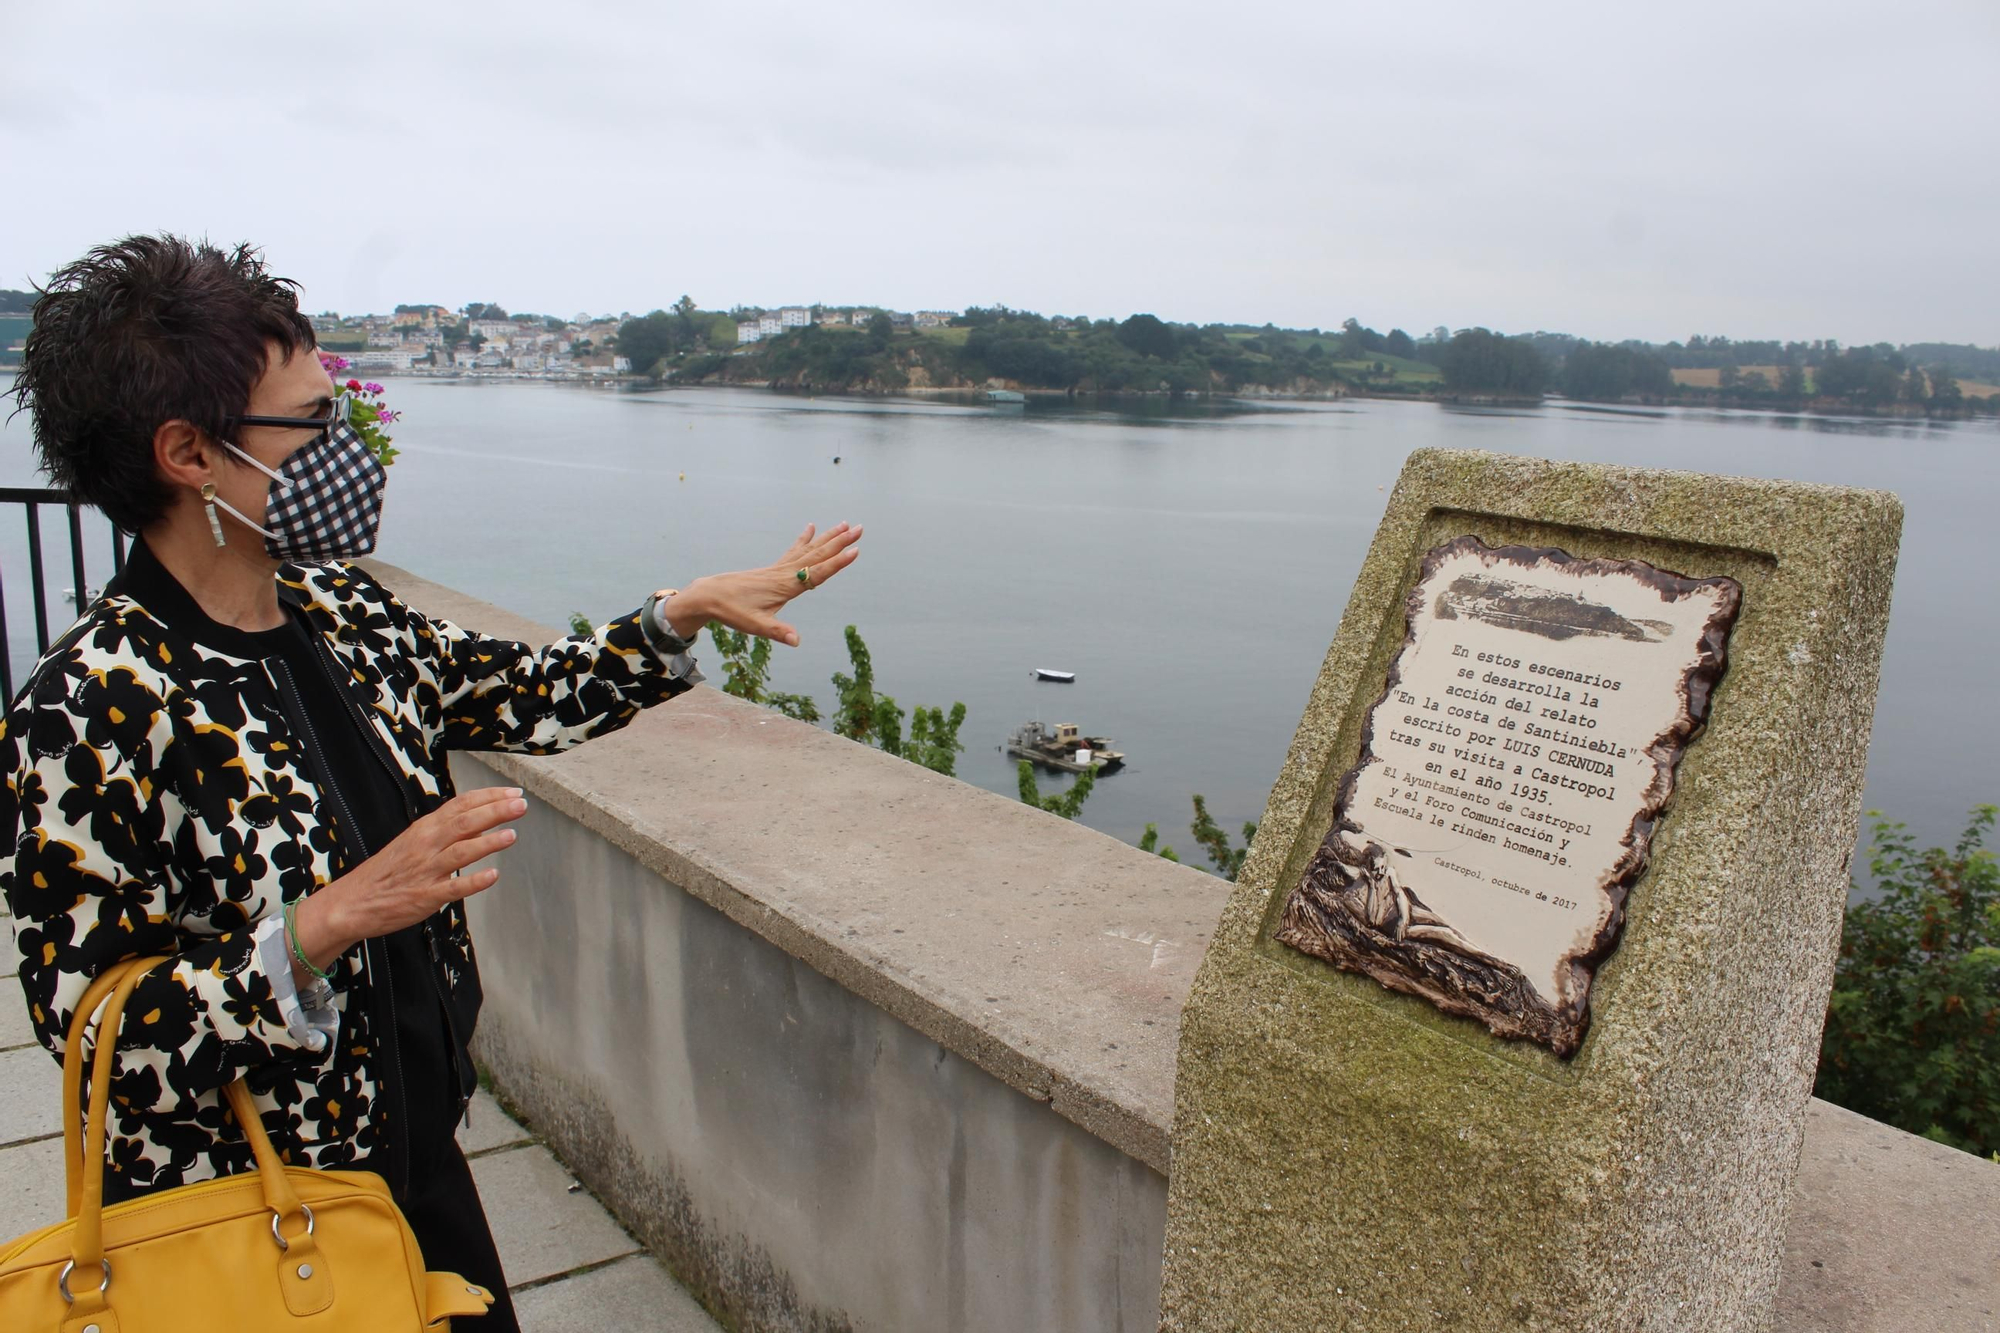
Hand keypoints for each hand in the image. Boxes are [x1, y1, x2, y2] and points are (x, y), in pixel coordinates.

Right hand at [289, 786, 526, 980]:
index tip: (513, 793)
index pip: (461, 805)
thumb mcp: (414, 843)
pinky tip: (492, 876)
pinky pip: (452, 887)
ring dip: (488, 843)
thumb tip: (482, 827)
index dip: (489, 797)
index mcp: (424, 829)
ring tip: (512, 834)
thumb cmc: (386, 873)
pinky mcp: (425, 896)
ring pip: (461, 851)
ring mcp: (426, 871)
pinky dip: (473, 881)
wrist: (352, 902)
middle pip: (465, 823)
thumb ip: (446, 833)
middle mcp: (426, 845)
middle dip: (495, 812)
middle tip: (521, 805)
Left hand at [666, 521, 862, 647]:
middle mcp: (785, 573)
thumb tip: (797, 641)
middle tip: (860, 528)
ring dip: (828, 537)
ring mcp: (778, 569)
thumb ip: (778, 632)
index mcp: (785, 586)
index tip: (855, 550)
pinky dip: (805, 539)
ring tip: (845, 524)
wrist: (708, 595)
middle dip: (840, 542)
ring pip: (809, 549)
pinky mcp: (772, 569)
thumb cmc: (732, 611)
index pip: (817, 573)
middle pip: (817, 555)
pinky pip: (794, 550)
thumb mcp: (755, 626)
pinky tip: (811, 527)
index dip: (837, 563)